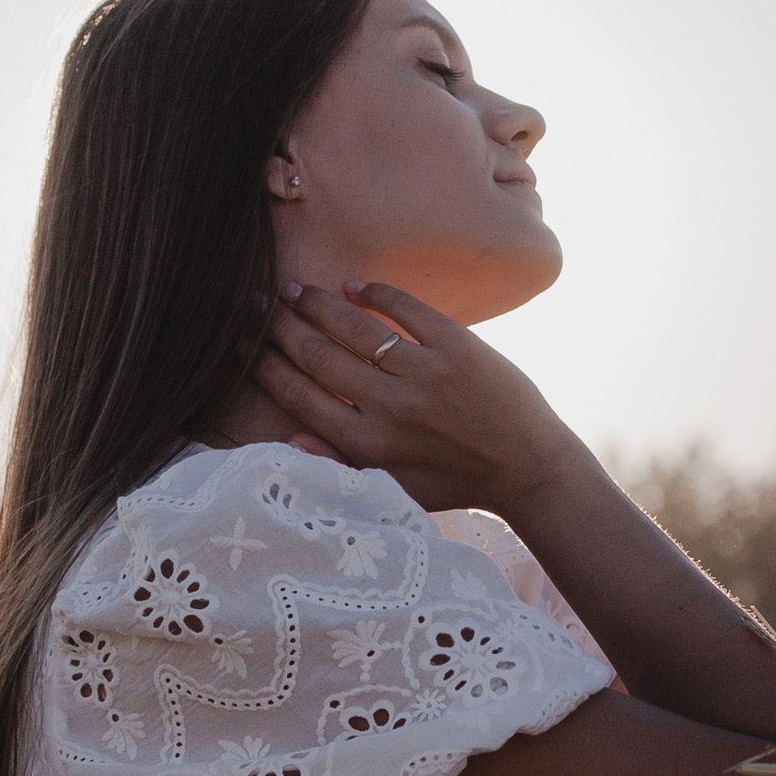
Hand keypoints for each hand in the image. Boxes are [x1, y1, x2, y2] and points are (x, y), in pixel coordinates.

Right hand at [252, 279, 588, 519]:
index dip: (268, 366)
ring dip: (318, 304)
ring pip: (354, 329)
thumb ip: (341, 465)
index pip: (302, 397)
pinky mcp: (459, 347)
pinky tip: (355, 286)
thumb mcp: (393, 489)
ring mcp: (425, 375)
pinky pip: (407, 309)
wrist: (528, 467)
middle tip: (261, 306)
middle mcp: (390, 409)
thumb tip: (291, 437)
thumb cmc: (456, 481)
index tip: (247, 345)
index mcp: (368, 447)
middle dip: (282, 328)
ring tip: (297, 290)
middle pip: (318, 357)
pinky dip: (376, 293)